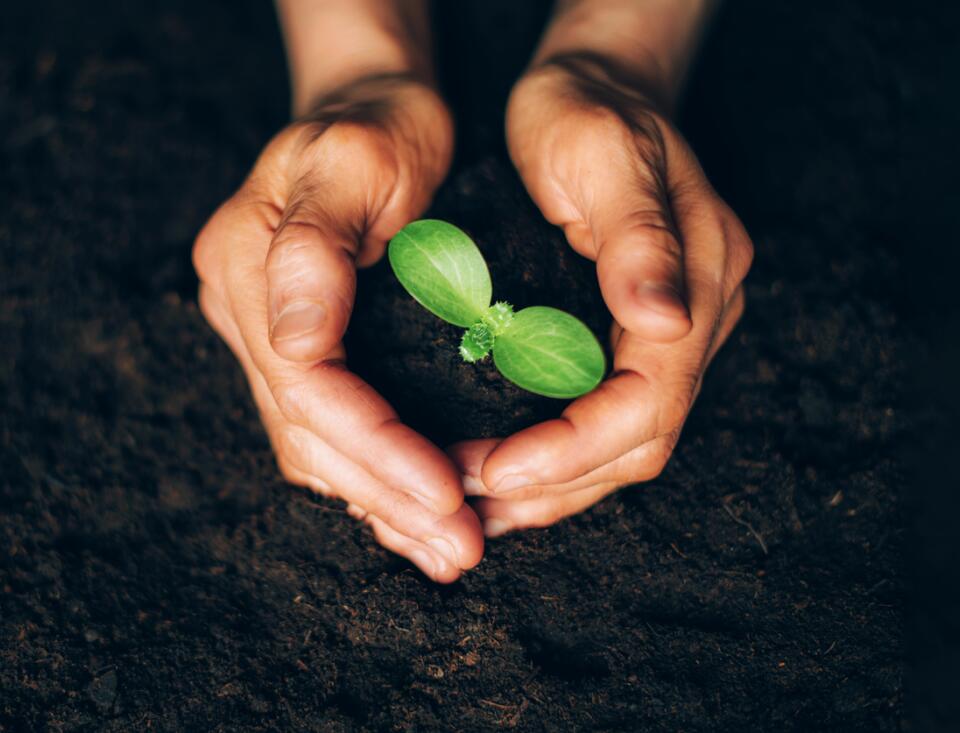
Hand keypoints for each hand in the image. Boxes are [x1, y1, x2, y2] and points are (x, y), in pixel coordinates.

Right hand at [193, 75, 482, 580]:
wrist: (373, 108)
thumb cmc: (379, 124)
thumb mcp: (356, 159)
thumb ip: (315, 249)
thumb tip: (297, 350)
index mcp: (247, 265)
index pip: (307, 387)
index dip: (376, 447)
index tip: (446, 493)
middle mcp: (247, 312)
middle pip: (310, 433)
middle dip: (387, 497)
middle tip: (461, 548)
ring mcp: (268, 334)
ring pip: (315, 447)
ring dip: (383, 505)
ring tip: (447, 550)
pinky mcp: (300, 348)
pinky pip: (329, 431)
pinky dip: (374, 479)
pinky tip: (414, 515)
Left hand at [451, 55, 752, 535]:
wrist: (595, 87)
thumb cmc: (587, 109)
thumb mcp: (604, 151)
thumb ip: (639, 236)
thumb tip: (666, 324)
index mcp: (701, 280)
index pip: (649, 401)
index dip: (574, 448)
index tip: (496, 469)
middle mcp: (698, 319)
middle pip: (640, 441)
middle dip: (555, 483)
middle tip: (468, 497)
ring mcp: (674, 332)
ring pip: (625, 445)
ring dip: (554, 487)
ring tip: (477, 502)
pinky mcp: (638, 337)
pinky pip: (606, 417)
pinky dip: (557, 457)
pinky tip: (504, 470)